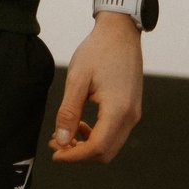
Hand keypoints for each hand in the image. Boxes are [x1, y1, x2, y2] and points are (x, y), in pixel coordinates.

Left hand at [48, 14, 143, 163]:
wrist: (120, 33)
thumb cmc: (97, 51)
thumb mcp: (77, 79)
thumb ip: (69, 111)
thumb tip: (62, 139)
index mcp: (118, 110)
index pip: (97, 148)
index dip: (74, 156)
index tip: (55, 153)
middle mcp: (131, 116)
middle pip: (106, 152)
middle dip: (79, 153)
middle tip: (56, 144)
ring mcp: (133, 113)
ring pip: (111, 144)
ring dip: (87, 145)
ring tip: (64, 134)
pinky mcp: (131, 108)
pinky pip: (115, 132)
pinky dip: (97, 136)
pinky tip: (80, 124)